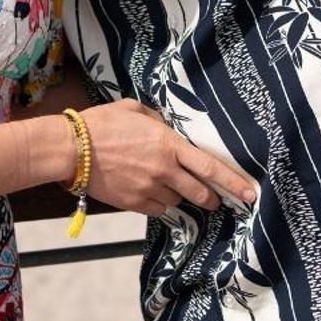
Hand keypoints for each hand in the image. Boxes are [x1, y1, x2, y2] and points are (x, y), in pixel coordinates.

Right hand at [75, 99, 257, 217]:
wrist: (71, 149)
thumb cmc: (101, 124)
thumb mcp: (135, 110)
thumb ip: (158, 122)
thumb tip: (168, 129)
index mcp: (169, 144)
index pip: (210, 168)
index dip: (233, 182)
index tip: (249, 193)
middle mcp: (164, 170)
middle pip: (200, 192)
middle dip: (211, 197)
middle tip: (214, 198)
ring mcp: (149, 189)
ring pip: (177, 201)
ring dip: (178, 195)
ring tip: (163, 183)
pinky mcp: (133, 204)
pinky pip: (157, 209)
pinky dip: (158, 203)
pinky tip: (147, 190)